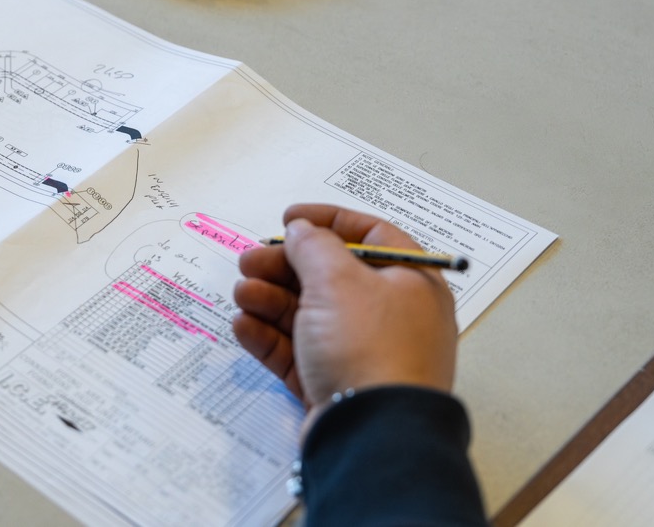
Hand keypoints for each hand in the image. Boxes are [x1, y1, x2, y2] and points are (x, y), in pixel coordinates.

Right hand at [232, 204, 457, 429]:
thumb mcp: (337, 280)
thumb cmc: (368, 347)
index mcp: (410, 283)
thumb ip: (313, 246)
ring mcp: (362, 352)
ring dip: (270, 299)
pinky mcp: (335, 384)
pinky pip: (298, 351)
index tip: (288, 219)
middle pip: (330, 276)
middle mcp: (391, 315)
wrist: (371, 434)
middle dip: (285, 266)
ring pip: (309, 314)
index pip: (372, 235)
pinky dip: (270, 336)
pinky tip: (244, 326)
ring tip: (243, 294)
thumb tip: (301, 231)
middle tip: (249, 261)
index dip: (328, 221)